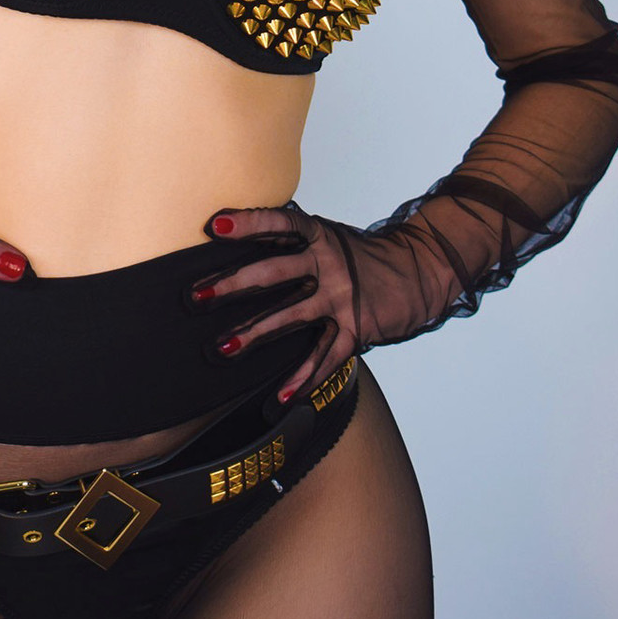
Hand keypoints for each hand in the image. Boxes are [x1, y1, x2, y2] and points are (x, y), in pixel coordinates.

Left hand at [192, 199, 442, 404]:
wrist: (420, 271)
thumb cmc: (358, 256)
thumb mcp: (327, 237)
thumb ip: (290, 242)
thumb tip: (234, 237)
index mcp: (318, 234)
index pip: (281, 222)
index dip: (250, 222)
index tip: (216, 225)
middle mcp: (329, 262)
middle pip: (275, 271)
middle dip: (234, 284)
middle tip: (197, 295)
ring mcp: (342, 296)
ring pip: (292, 316)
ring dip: (256, 333)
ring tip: (224, 348)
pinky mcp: (357, 328)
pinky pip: (326, 356)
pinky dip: (304, 378)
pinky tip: (282, 396)